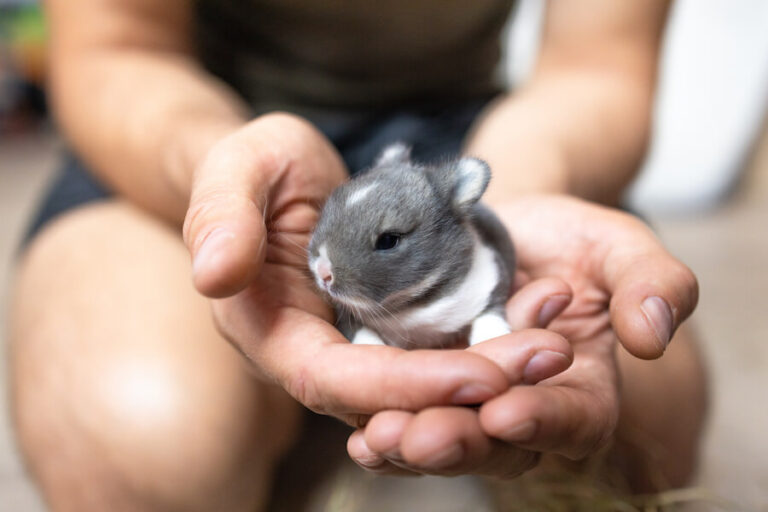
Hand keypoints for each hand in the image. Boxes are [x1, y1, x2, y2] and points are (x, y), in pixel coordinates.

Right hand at [183, 115, 575, 424]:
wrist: (282, 171)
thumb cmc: (255, 166)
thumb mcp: (238, 168)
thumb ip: (221, 215)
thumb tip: (214, 275)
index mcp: (268, 332)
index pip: (333, 381)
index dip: (404, 387)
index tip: (481, 377)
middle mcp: (310, 353)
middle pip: (389, 395)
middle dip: (467, 387)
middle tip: (546, 358)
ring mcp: (350, 345)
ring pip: (419, 383)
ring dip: (488, 374)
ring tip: (554, 347)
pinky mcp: (383, 329)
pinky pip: (434, 352)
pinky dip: (481, 348)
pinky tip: (532, 329)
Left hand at [348, 195, 697, 475]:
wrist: (504, 221)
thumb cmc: (566, 237)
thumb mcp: (618, 246)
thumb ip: (652, 283)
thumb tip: (653, 335)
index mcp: (582, 385)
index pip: (575, 418)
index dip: (544, 420)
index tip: (506, 410)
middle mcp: (523, 405)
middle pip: (499, 445)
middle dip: (461, 442)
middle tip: (423, 436)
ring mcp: (467, 401)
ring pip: (445, 438)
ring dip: (411, 445)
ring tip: (379, 437)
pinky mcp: (422, 385)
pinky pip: (403, 416)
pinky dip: (381, 428)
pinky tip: (359, 437)